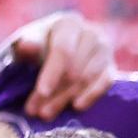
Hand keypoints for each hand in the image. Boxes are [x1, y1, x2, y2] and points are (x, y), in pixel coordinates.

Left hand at [1, 10, 119, 113]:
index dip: (53, 73)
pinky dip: (91, 95)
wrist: (61, 43)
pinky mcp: (111, 66)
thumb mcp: (31, 41)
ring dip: (67, 98)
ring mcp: (105, 50)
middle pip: (75, 68)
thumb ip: (28, 46)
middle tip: (37, 111)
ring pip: (88, 78)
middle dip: (55, 92)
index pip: (64, 50)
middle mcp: (92, 34)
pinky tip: (77, 106)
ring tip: (47, 114)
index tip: (42, 92)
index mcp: (70, 24)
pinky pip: (105, 82)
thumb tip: (26, 46)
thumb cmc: (42, 43)